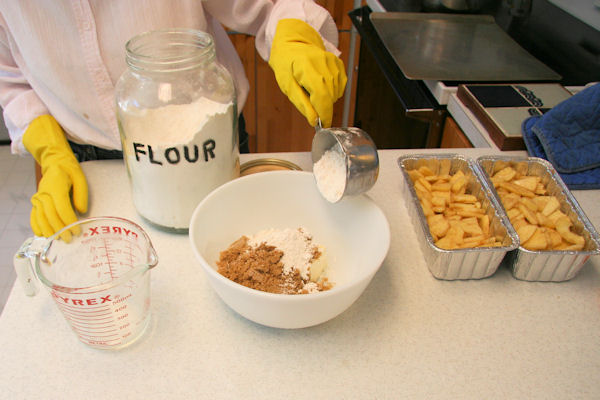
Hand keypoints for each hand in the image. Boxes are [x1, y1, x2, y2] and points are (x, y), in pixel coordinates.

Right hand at [23, 115, 87, 241]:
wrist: (54, 162)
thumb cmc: (69, 170)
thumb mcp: (80, 177)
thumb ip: (81, 194)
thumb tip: (81, 211)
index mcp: (55, 186)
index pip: (62, 208)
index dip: (69, 221)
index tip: (77, 230)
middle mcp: (43, 193)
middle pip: (51, 215)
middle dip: (60, 229)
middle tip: (69, 239)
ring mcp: (37, 197)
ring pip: (41, 217)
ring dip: (49, 230)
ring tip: (58, 239)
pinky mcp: (35, 201)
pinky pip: (33, 216)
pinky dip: (37, 226)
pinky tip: (42, 234)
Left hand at [268, 19, 346, 127]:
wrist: (292, 43)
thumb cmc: (286, 63)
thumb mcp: (287, 86)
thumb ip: (302, 104)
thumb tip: (314, 120)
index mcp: (307, 68)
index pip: (322, 96)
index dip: (325, 114)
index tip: (324, 125)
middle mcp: (323, 63)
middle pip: (330, 96)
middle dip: (322, 106)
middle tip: (309, 100)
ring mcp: (333, 62)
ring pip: (336, 93)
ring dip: (326, 97)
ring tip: (312, 88)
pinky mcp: (338, 63)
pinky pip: (340, 86)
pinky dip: (332, 90)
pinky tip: (321, 84)